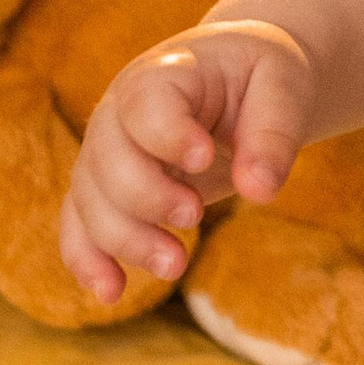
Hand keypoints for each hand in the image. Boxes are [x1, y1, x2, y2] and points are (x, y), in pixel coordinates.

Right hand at [60, 19, 314, 302]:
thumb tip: (260, 192)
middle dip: (147, 198)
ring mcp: (105, 151)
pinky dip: (88, 260)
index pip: (145, 102)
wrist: (241, 79)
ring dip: (126, 240)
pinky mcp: (106, 189)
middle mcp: (120, 111)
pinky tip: (112, 291)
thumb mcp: (285, 87)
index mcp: (164, 73)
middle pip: (106, 159)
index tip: (206, 160)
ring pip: (89, 201)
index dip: (167, 135)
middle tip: (196, 216)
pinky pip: (78, 225)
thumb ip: (275, 134)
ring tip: (177, 265)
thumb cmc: (261, 77)